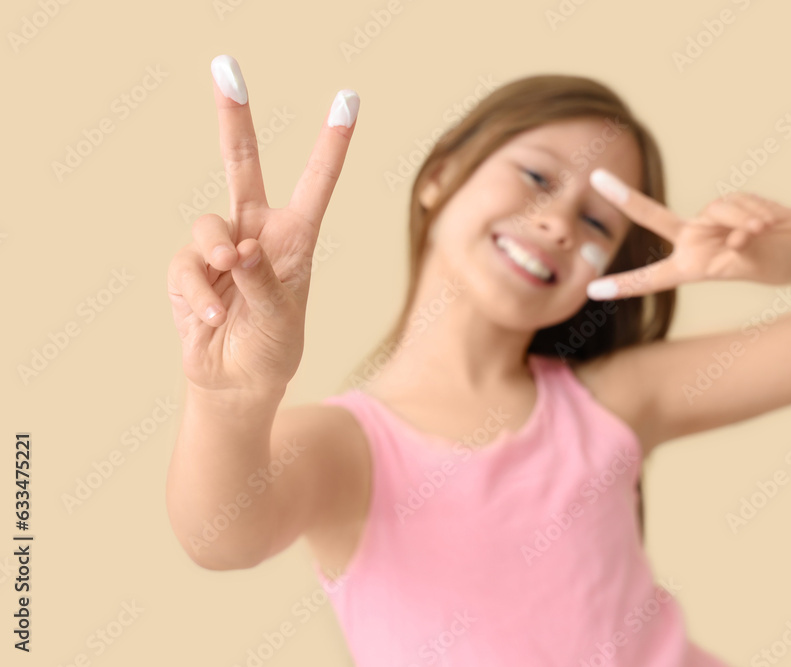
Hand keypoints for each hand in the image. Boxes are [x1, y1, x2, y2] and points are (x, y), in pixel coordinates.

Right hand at [166, 55, 359, 394]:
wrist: (237, 383)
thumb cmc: (274, 349)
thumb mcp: (283, 318)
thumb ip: (264, 280)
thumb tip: (239, 247)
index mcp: (296, 238)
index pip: (315, 183)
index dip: (331, 143)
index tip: (348, 99)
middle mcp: (257, 232)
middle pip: (242, 164)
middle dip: (234, 117)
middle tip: (225, 67)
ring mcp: (220, 248)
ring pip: (207, 224)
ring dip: (217, 255)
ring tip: (231, 293)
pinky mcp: (189, 269)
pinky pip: (187, 265)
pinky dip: (200, 292)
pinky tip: (214, 318)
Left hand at [585, 168, 790, 299]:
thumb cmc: (773, 264)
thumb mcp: (755, 266)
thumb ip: (744, 249)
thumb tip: (740, 232)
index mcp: (691, 266)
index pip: (652, 278)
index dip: (624, 284)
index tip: (593, 291)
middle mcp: (693, 238)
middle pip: (654, 216)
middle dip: (625, 197)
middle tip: (595, 177)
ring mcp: (709, 217)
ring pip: (718, 210)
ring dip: (744, 222)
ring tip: (763, 233)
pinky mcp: (729, 200)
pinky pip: (738, 201)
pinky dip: (756, 213)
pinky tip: (770, 222)